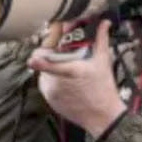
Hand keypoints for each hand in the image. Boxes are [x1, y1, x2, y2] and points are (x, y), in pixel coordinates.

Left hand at [29, 19, 125, 137]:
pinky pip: (46, 85)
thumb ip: (101, 39)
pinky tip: (67, 82)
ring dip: (51, 68)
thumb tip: (104, 24)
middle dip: (52, 55)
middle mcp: (55, 82)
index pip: (43, 60)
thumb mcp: (103, 62)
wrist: (102, 118)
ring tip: (68, 69)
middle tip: (65, 54)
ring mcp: (51, 93)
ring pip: (43, 73)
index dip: (38, 54)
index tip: (37, 52)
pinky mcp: (50, 100)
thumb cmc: (104, 90)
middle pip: (43, 61)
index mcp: (68, 70)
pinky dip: (53, 80)